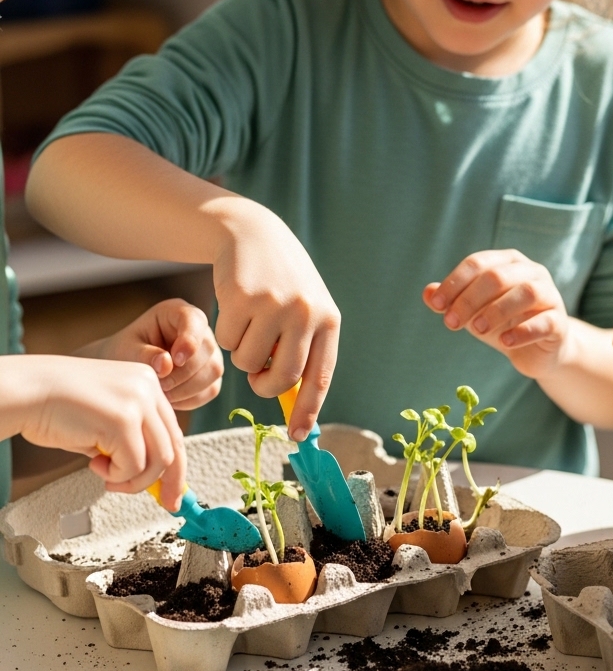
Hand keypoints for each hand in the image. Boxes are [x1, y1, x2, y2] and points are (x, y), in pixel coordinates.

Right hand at [14, 357, 185, 508]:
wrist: (28, 391)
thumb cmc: (56, 406)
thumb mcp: (106, 419)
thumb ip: (132, 440)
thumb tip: (153, 477)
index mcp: (146, 381)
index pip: (173, 430)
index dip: (175, 465)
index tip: (172, 489)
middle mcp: (148, 387)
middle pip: (175, 446)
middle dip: (171, 482)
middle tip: (165, 503)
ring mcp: (138, 402)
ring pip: (159, 461)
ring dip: (134, 480)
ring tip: (107, 475)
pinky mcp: (123, 420)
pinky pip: (133, 465)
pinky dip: (115, 475)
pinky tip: (94, 463)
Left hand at [85, 299, 223, 410]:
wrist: (125, 366)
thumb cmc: (124, 351)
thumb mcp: (127, 350)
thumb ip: (145, 355)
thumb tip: (167, 365)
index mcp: (176, 313)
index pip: (194, 321)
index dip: (190, 341)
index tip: (175, 360)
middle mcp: (199, 330)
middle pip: (207, 350)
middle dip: (183, 373)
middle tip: (159, 384)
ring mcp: (208, 352)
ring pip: (213, 371)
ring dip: (187, 388)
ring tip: (162, 392)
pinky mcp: (210, 374)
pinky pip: (211, 389)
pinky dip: (191, 399)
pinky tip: (171, 398)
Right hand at [212, 201, 339, 439]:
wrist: (253, 235)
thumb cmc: (280, 283)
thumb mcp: (305, 310)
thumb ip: (304, 351)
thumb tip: (297, 407)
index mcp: (328, 320)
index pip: (320, 377)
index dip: (308, 411)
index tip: (297, 436)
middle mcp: (306, 313)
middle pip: (283, 378)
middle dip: (264, 386)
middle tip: (257, 377)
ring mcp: (274, 305)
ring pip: (248, 362)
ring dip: (242, 355)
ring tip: (248, 327)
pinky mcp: (243, 298)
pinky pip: (227, 341)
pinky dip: (226, 334)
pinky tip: (235, 308)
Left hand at [424, 249, 570, 378]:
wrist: (539, 350)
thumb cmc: (503, 324)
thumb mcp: (473, 312)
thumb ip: (451, 301)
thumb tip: (426, 292)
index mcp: (507, 262)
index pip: (478, 263)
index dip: (454, 283)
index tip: (436, 305)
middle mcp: (531, 272)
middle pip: (498, 276)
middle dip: (469, 299)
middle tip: (450, 323)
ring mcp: (549, 295)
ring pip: (525, 292)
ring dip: (496, 311)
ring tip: (476, 330)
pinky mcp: (559, 322)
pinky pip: (544, 321)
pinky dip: (523, 331)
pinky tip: (505, 342)